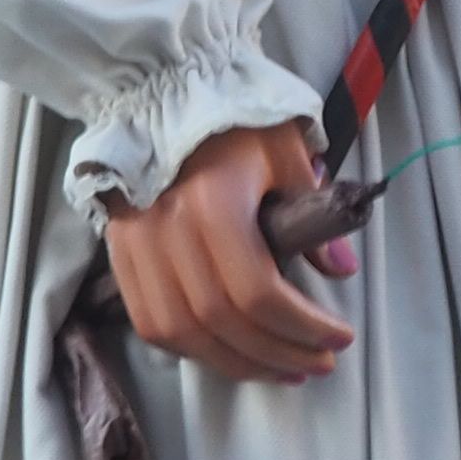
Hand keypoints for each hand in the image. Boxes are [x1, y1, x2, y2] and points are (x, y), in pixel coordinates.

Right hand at [100, 123, 356, 387]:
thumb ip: (314, 211)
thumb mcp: (286, 149)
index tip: (340, 339)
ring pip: (183, 333)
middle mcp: (168, 232)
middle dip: (277, 353)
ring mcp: (136, 247)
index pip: (258, 292)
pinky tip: (228, 353)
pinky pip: (151, 323)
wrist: (160, 90)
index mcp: (213, 204)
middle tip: (318, 364)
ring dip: (236, 363)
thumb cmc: (232, 116)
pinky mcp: (119, 254)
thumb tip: (341, 269)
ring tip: (281, 370)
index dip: (302, 327)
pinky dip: (191, 348)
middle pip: (223, 322)